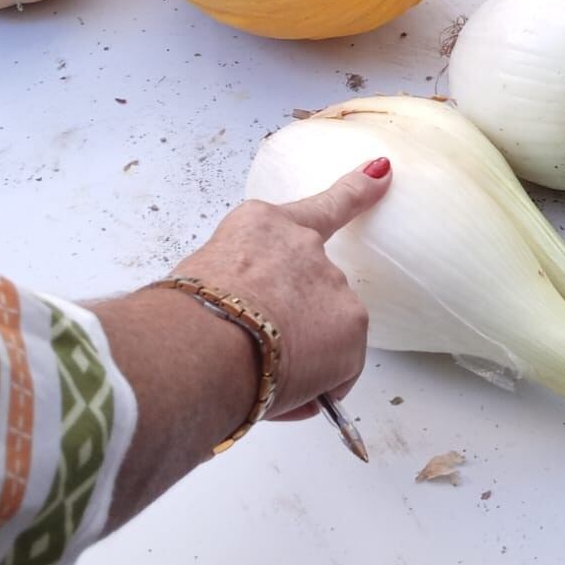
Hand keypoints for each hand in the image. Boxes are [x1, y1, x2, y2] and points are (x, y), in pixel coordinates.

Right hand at [169, 162, 385, 420]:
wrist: (201, 344)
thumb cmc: (183, 321)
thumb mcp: (201, 284)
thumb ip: (236, 290)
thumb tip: (247, 331)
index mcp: (258, 227)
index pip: (316, 205)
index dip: (355, 189)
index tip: (381, 172)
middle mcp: (302, 244)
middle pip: (313, 288)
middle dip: (295, 322)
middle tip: (255, 352)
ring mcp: (331, 280)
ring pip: (327, 330)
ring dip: (305, 355)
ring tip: (261, 373)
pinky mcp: (351, 320)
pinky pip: (341, 367)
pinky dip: (322, 384)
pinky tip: (289, 391)